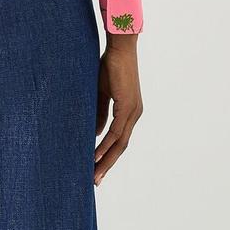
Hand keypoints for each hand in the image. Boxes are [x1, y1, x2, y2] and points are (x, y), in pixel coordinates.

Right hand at [94, 35, 142, 185]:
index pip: (119, 140)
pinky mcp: (127, 106)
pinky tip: (95, 155)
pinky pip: (116, 131)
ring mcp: (133, 111)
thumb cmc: (110, 66)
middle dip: (107, 164)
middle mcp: (134, 114)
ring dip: (106, 160)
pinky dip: (105, 144)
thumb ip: (100, 113)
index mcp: (130, 112)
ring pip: (119, 143)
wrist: (120, 48)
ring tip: (94, 174)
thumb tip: (96, 134)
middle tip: (95, 181)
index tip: (96, 169)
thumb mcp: (102, 94)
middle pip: (121, 147)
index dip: (108, 156)